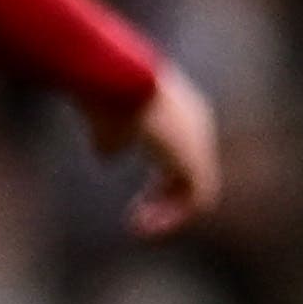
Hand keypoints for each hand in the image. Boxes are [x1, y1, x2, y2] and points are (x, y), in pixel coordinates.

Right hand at [84, 63, 219, 236]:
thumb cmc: (105, 89)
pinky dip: (173, 216)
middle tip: (137, 220)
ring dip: (167, 213)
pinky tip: (145, 224)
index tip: (136, 203)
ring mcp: (199, 142)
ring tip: (139, 227)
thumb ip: (109, 138)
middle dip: (162, 199)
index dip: (158, 184)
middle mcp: (194, 126)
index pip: (176, 157)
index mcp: (177, 113)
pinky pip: (198, 199)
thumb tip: (108, 156)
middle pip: (186, 173)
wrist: (119, 77)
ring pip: (193, 189)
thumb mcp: (103, 117)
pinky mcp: (197, 159)